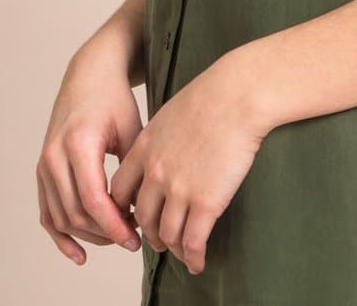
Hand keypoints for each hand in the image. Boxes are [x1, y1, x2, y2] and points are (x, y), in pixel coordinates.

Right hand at [36, 44, 146, 266]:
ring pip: (61, 217)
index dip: (114, 226)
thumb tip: (137, 213)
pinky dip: (61, 236)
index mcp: (78, 143)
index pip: (92, 200)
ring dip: (89, 235)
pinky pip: (47, 212)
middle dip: (105, 233)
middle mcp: (54, 156)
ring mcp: (44, 164)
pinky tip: (80, 254)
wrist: (90, 74)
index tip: (135, 238)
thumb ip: (132, 171)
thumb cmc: (115, 99)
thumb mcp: (132, 129)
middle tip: (134, 238)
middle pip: (76, 213)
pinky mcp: (42, 170)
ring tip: (118, 237)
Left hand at [109, 49, 272, 276]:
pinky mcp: (206, 202)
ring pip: (167, 234)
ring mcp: (179, 189)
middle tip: (159, 241)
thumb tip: (164, 149)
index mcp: (145, 148)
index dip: (125, 209)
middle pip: (142, 217)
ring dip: (173, 248)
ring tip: (182, 253)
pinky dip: (193, 257)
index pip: (119, 190)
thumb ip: (160, 137)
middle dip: (149, 234)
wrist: (238, 95)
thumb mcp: (171, 112)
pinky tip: (198, 261)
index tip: (136, 215)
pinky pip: (193, 241)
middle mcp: (155, 172)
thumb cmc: (213, 95)